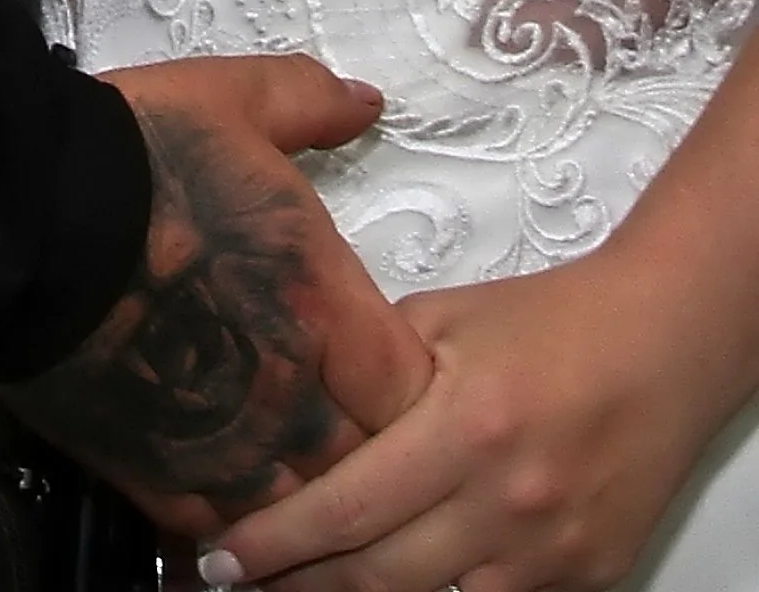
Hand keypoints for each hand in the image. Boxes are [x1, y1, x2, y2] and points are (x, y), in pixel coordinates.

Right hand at [7, 56, 432, 535]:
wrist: (20, 209)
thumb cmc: (130, 154)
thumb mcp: (231, 98)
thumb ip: (309, 102)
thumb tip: (364, 100)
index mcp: (321, 301)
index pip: (414, 390)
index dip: (408, 384)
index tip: (383, 364)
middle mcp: (288, 391)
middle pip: (368, 463)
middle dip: (360, 445)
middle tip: (337, 420)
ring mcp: (224, 446)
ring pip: (301, 512)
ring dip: (300, 492)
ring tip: (284, 470)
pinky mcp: (157, 478)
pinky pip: (222, 533)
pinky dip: (232, 527)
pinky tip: (225, 507)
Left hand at [203, 244, 741, 590]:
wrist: (664, 345)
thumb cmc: (551, 321)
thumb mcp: (443, 319)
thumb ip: (373, 366)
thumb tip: (301, 405)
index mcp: (465, 428)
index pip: (348, 509)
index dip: (275, 542)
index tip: (220, 557)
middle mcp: (507, 503)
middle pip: (382, 579)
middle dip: (301, 585)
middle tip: (244, 579)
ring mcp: (550, 553)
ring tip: (310, 582)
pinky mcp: (585, 578)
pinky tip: (401, 575)